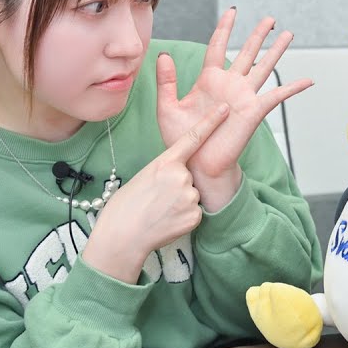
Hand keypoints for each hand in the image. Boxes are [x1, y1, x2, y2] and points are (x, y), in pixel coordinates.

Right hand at [83, 104, 229, 282]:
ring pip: (192, 194)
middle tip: (156, 199)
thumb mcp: (143, 177)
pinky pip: (194, 212)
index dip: (211, 122)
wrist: (122, 237)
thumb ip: (165, 170)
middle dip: (177, 185)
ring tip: (159, 211)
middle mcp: (181, 176)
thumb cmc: (126, 207)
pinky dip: (183, 217)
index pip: (193, 138)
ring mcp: (190, 196)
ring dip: (180, 202)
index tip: (225, 109)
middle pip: (188, 176)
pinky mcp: (195, 216)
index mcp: (165, 163)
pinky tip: (167, 221)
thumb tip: (178, 172)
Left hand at [155, 8, 313, 210]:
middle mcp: (230, 84)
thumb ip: (166, 81)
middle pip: (247, 52)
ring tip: (288, 34)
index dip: (225, 28)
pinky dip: (293, 88)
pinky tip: (308, 80)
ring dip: (276, 51)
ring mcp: (244, 96)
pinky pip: (277, 96)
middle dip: (258, 34)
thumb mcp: (167, 107)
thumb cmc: (182, 139)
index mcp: (209, 80)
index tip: (232, 11)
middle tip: (270, 18)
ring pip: (264, 67)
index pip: (217, 46)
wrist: (196, 164)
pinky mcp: (254, 111)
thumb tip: (162, 55)